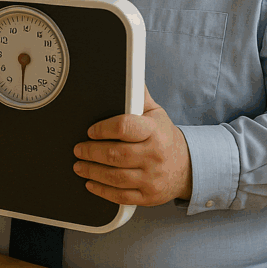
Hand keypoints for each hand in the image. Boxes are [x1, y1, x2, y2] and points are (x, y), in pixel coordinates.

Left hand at [72, 86, 191, 205]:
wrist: (188, 167)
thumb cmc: (164, 137)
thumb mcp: (155, 113)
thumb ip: (138, 96)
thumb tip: (127, 71)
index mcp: (154, 131)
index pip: (124, 127)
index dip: (103, 129)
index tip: (90, 131)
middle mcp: (154, 155)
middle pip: (116, 154)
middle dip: (91, 152)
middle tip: (78, 149)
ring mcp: (152, 178)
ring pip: (116, 177)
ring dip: (92, 171)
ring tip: (79, 165)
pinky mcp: (148, 196)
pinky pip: (121, 196)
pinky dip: (103, 191)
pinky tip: (91, 183)